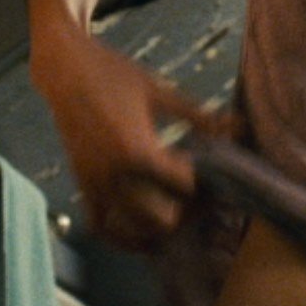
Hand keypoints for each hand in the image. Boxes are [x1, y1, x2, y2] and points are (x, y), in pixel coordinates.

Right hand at [34, 30, 243, 253]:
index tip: (218, 173)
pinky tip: (145, 231)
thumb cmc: (115, 74)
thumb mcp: (160, 92)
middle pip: (163, 219)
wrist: (65, 69)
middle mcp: (114, 175)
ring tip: (180, 211)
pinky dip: (123, 236)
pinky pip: (101, 226)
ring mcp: (94, 184)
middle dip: (187, 211)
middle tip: (203, 195)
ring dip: (160, 227)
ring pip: (133, 231)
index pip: (185, 186)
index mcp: (137, 150)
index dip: (207, 182)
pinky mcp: (82, 185)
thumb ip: (199, 116)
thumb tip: (240, 125)